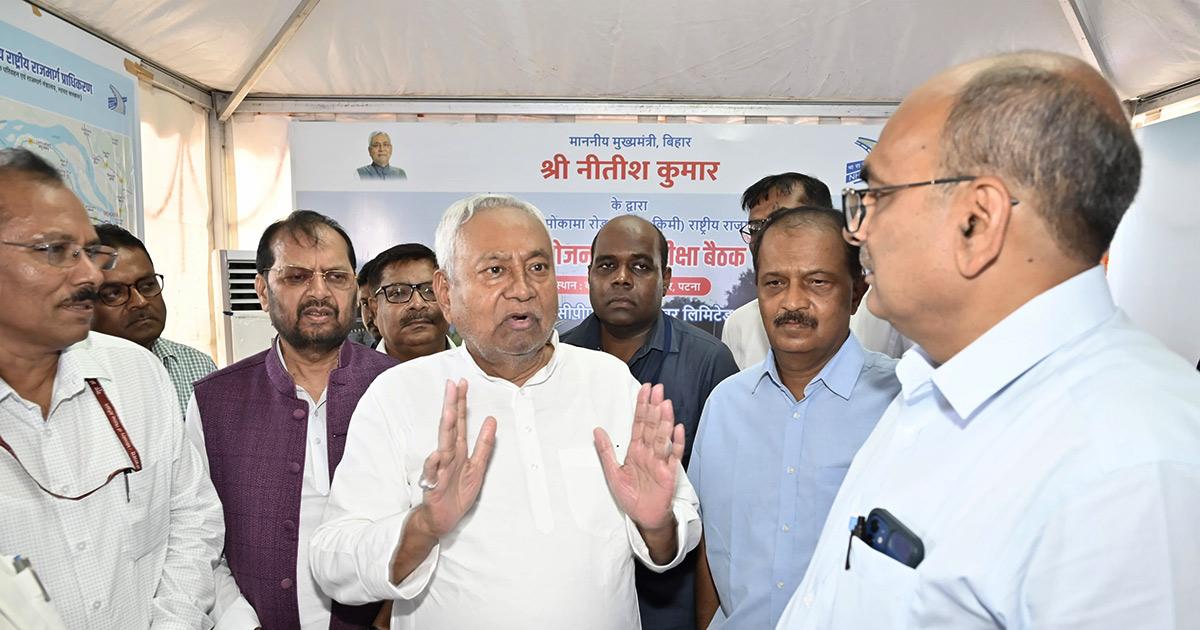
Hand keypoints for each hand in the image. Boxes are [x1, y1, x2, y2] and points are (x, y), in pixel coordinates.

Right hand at [416, 379, 496, 537]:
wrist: (441, 519)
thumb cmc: (456, 492)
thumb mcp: (477, 467)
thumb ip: (483, 445)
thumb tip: (491, 420)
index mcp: (458, 450)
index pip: (459, 422)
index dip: (461, 402)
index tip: (462, 382)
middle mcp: (447, 456)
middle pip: (450, 427)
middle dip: (451, 406)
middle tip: (452, 385)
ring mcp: (439, 469)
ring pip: (442, 446)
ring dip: (444, 429)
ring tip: (447, 412)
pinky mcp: (434, 485)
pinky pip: (433, 473)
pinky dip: (433, 464)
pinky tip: (436, 454)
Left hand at [593, 383, 682, 530]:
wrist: (644, 517)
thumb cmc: (631, 496)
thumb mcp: (612, 473)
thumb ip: (605, 451)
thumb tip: (596, 430)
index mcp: (636, 450)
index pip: (639, 423)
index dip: (642, 406)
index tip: (645, 389)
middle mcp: (649, 452)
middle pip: (652, 426)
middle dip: (654, 407)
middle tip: (658, 388)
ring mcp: (660, 461)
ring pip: (662, 437)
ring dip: (664, 421)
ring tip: (665, 404)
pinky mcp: (669, 473)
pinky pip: (673, 455)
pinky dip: (676, 443)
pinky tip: (678, 429)